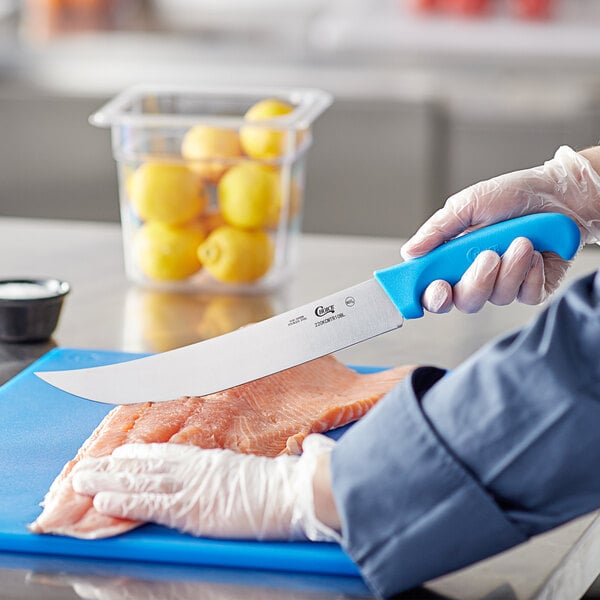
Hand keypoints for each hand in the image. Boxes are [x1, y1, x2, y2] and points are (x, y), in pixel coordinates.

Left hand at [72, 435, 339, 541]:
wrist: (299, 491)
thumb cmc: (296, 481)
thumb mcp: (285, 465)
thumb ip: (289, 453)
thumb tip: (312, 446)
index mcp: (218, 459)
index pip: (172, 453)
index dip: (143, 454)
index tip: (123, 453)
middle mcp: (200, 467)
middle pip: (148, 463)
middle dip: (114, 465)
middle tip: (86, 465)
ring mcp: (193, 486)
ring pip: (140, 479)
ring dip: (107, 480)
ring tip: (79, 480)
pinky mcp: (190, 508)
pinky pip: (149, 502)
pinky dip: (124, 500)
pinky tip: (103, 501)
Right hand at [401, 146, 599, 312]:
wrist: (559, 193)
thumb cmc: (513, 195)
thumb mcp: (467, 204)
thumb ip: (437, 230)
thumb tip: (410, 252)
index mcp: (453, 260)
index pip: (433, 291)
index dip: (431, 297)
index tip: (437, 287)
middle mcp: (476, 276)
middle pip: (464, 302)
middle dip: (475, 282)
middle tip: (487, 257)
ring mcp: (505, 284)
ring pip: (497, 298)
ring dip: (510, 269)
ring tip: (520, 241)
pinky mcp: (533, 288)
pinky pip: (526, 295)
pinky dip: (531, 273)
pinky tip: (534, 252)